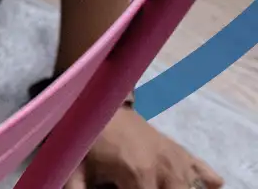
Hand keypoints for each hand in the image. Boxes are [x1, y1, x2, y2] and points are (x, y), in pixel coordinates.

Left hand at [63, 108, 220, 188]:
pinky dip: (206, 180)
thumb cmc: (84, 135)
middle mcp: (164, 169)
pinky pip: (204, 171)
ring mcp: (176, 160)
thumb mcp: (73, 167)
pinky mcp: (181, 152)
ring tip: (155, 183)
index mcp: (138, 175)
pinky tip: (203, 184)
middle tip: (135, 186)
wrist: (98, 98)